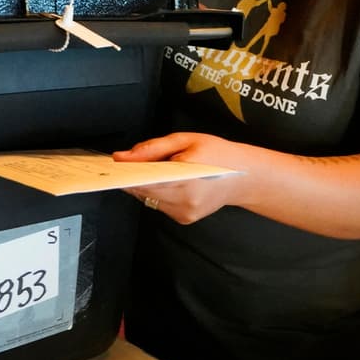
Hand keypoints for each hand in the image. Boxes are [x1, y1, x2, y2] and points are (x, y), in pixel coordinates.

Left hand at [113, 132, 251, 224]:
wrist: (245, 177)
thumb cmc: (219, 154)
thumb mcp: (186, 140)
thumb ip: (152, 149)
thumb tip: (122, 156)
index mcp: (187, 177)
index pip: (144, 180)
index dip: (125, 172)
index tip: (114, 164)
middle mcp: (185, 200)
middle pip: (142, 190)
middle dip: (133, 176)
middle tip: (130, 161)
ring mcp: (185, 213)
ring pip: (148, 198)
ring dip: (145, 184)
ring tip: (155, 168)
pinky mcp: (185, 219)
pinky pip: (159, 204)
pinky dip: (156, 192)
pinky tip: (167, 181)